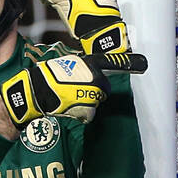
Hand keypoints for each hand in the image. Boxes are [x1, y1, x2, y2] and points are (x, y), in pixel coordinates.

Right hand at [0, 50, 147, 128]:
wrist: (33, 93)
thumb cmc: (46, 79)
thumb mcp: (65, 65)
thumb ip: (81, 69)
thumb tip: (93, 73)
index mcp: (88, 63)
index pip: (111, 62)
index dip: (128, 63)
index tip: (143, 64)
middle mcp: (94, 78)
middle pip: (103, 88)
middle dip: (94, 92)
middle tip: (75, 92)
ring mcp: (91, 94)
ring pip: (95, 102)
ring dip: (85, 104)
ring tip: (67, 99)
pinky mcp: (87, 109)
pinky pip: (88, 115)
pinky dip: (80, 114)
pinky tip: (67, 108)